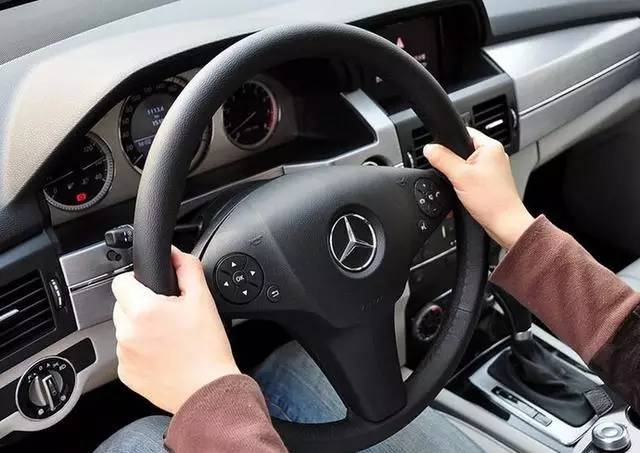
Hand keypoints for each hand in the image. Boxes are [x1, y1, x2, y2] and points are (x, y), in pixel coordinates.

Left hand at [112, 247, 239, 413]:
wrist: (207, 390)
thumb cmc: (208, 348)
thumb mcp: (203, 299)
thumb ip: (187, 267)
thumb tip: (175, 253)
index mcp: (144, 310)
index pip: (121, 281)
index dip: (138, 281)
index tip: (154, 290)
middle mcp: (128, 332)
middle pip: (122, 304)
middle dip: (141, 305)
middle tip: (167, 315)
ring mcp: (124, 355)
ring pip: (125, 328)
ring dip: (140, 328)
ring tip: (167, 337)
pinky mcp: (126, 373)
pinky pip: (128, 351)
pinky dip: (141, 350)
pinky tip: (163, 353)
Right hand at [424, 128, 533, 248]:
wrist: (504, 224)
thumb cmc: (492, 201)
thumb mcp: (460, 176)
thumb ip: (442, 159)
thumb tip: (429, 148)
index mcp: (490, 147)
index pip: (465, 132)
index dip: (449, 141)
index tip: (440, 152)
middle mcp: (494, 156)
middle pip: (462, 151)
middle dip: (452, 164)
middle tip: (452, 176)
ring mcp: (492, 170)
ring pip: (465, 167)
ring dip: (457, 177)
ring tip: (460, 188)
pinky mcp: (490, 183)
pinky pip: (470, 179)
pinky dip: (463, 186)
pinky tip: (463, 195)